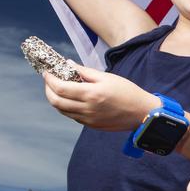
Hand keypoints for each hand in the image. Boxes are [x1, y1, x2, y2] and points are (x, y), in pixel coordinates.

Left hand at [42, 64, 160, 130]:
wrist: (142, 113)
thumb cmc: (128, 92)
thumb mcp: (107, 77)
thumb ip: (85, 72)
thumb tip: (68, 65)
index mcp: (91, 94)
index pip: (61, 88)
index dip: (50, 80)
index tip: (47, 72)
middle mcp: (87, 109)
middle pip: (56, 102)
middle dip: (48, 90)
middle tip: (49, 81)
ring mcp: (88, 119)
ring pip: (62, 111)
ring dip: (56, 99)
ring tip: (58, 90)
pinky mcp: (91, 125)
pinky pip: (72, 116)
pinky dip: (67, 107)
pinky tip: (71, 100)